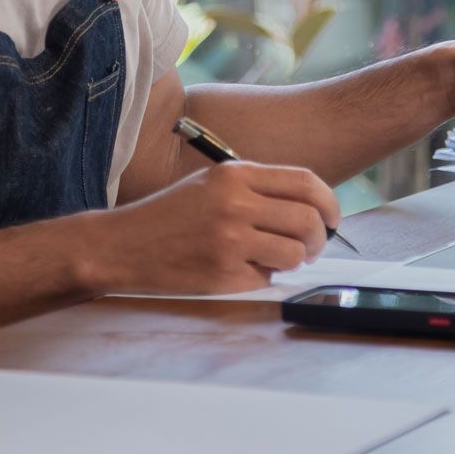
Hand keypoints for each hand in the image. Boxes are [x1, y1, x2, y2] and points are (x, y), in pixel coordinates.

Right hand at [83, 161, 340, 295]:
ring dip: (293, 261)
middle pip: (308, 220)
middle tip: (311, 248)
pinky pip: (266, 279)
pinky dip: (262, 278)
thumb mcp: (211, 183)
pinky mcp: (223, 274)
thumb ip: (256, 188)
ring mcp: (230, 240)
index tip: (332, 218)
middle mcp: (236, 203)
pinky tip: (239, 270)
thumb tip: (309, 206)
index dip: (329, 203)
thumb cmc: (170, 215)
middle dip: (319, 239)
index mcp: (235, 174)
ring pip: (294, 254)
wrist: (122, 245)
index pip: (306, 183)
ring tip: (272, 260)